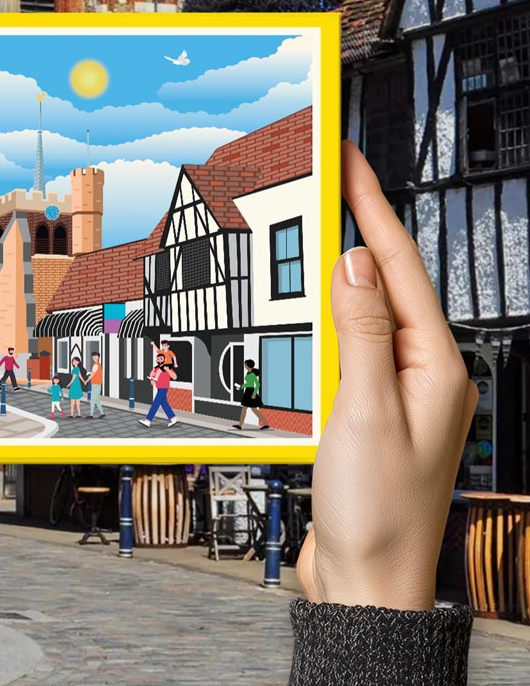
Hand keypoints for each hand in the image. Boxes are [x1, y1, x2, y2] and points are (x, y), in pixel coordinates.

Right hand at [297, 142, 475, 610]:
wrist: (364, 582)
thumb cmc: (376, 510)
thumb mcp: (365, 411)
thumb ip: (361, 331)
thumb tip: (353, 261)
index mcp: (436, 367)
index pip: (397, 269)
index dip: (372, 208)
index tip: (350, 162)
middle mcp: (422, 372)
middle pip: (386, 280)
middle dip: (357, 224)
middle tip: (328, 177)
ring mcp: (395, 389)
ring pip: (364, 307)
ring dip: (338, 265)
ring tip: (314, 223)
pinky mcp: (368, 406)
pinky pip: (348, 341)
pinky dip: (325, 311)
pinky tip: (308, 299)